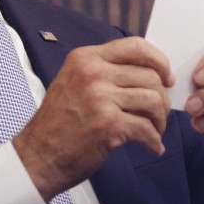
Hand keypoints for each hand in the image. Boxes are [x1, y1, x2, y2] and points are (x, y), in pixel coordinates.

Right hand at [13, 37, 173, 201]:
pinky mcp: (108, 125)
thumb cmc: (59, 123)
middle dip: (162, 97)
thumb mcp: (73, 82)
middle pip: (149, 75)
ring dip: (160, 120)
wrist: (38, 156)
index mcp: (85, 58)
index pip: (135, 46)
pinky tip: (152, 147)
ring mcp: (100, 98)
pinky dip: (154, 140)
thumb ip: (104, 72)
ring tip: (155, 131)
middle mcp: (93, 73)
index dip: (159, 60)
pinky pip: (146, 129)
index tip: (166, 77)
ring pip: (153, 100)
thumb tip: (149, 74)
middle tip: (159, 114)